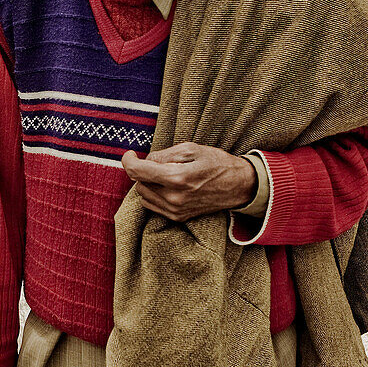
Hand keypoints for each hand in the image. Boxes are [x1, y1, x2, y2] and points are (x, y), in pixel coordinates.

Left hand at [121, 142, 255, 221]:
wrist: (239, 186)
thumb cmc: (216, 163)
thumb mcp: (190, 148)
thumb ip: (163, 154)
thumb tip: (145, 160)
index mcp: (176, 178)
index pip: (137, 171)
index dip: (128, 160)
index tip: (130, 154)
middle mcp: (173, 198)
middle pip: (139, 182)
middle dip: (144, 170)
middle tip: (161, 162)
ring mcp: (175, 210)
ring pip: (143, 194)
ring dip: (148, 183)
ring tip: (167, 174)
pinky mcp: (177, 217)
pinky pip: (152, 205)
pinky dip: (153, 194)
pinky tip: (168, 186)